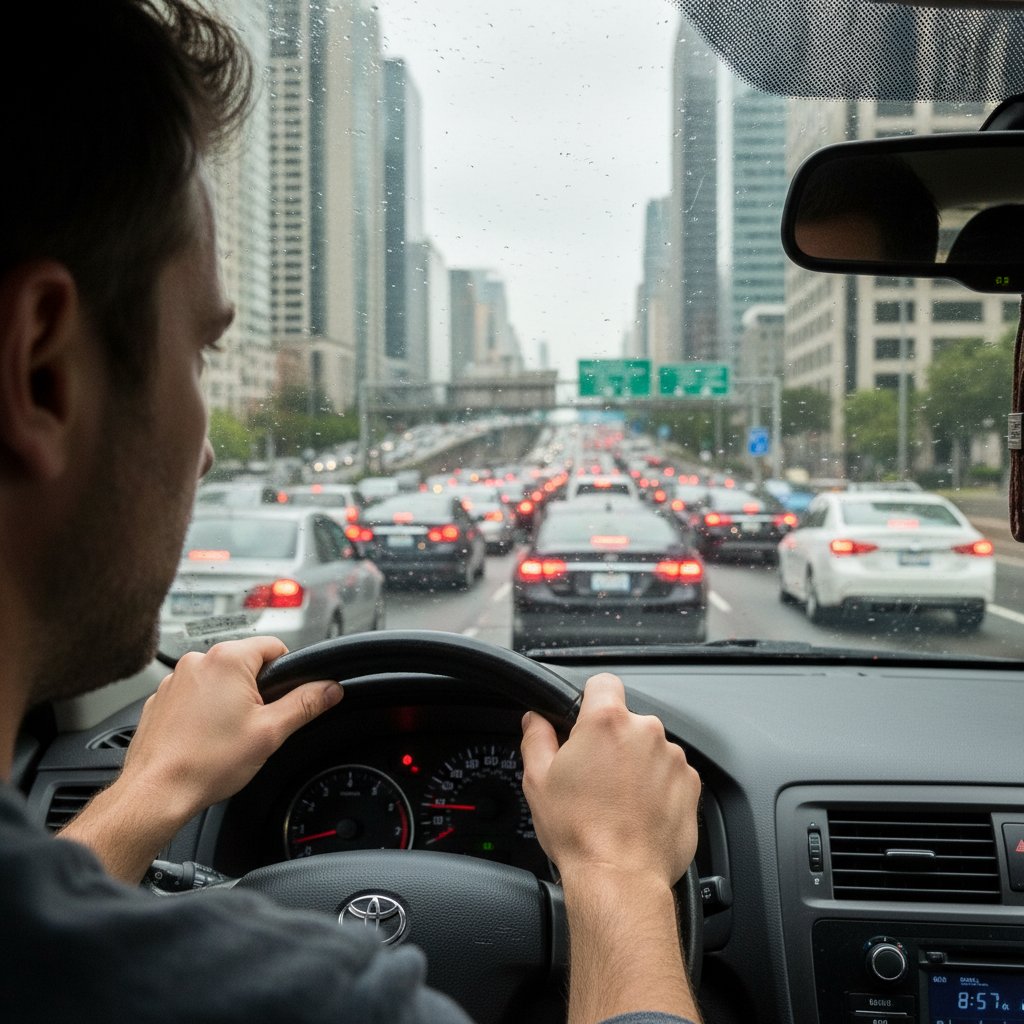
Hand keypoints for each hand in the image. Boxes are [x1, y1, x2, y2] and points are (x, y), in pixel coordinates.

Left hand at [121, 636, 341, 820]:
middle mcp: (198, 661)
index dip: (287, 674)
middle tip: (255, 725)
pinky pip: (194, 695)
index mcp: (228, 659)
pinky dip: (203, 711)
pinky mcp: (160, 699)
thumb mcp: (271, 732)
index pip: (275, 646)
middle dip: (256, 691)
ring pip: (219, 680)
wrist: (156, 792)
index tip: (283, 699)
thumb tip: (329, 688)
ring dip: (228, 701)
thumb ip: (306, 704)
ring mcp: (174, 680)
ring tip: (226, 736)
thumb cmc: (206, 763)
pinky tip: (205, 739)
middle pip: (246, 664)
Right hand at [520, 672, 699, 886]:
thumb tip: (535, 721)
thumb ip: (536, 738)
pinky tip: (639, 813)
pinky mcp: (691, 785)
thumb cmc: (579, 832)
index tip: (586, 720)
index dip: (592, 699)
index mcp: (606, 722)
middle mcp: (645, 732)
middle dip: (613, 742)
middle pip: (627, 721)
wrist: (620, 878)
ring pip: (650, 749)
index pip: (604, 682)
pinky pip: (671, 774)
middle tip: (595, 777)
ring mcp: (672, 758)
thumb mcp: (539, 781)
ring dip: (637, 765)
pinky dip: (658, 788)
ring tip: (618, 802)